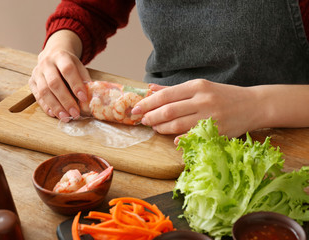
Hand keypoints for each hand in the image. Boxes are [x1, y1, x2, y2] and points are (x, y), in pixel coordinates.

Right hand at [29, 30, 90, 121]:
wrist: (53, 54)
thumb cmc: (69, 63)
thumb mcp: (79, 66)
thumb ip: (84, 79)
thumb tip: (90, 97)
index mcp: (61, 57)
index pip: (68, 70)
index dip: (76, 85)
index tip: (83, 98)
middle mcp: (47, 63)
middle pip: (54, 83)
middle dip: (65, 100)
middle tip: (75, 113)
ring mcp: (37, 72)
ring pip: (44, 91)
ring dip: (55, 106)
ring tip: (65, 117)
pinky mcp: (32, 81)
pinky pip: (37, 96)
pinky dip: (46, 106)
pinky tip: (54, 114)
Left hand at [132, 79, 261, 141]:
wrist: (253, 105)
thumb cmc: (223, 95)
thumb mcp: (200, 87)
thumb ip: (174, 90)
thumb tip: (150, 89)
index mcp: (197, 86)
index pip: (165, 95)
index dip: (147, 103)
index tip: (136, 109)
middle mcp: (203, 100)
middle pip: (168, 110)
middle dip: (151, 117)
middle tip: (142, 120)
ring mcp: (210, 116)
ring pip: (177, 124)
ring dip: (161, 128)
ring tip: (155, 127)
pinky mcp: (217, 131)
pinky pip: (192, 137)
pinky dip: (179, 139)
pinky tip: (172, 138)